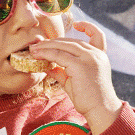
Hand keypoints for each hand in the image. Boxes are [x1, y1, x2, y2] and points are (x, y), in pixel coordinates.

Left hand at [32, 18, 122, 133]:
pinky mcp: (80, 65)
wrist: (101, 110)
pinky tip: (37, 55)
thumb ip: (62, 71)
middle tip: (37, 44)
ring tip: (33, 49)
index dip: (87, 27)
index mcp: (100, 56)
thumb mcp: (75, 81)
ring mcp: (89, 58)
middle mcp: (96, 54)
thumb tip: (46, 65)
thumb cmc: (90, 99)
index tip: (77, 24)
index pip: (97, 35)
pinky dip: (46, 54)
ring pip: (63, 45)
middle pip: (71, 41)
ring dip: (46, 46)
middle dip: (53, 41)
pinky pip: (58, 55)